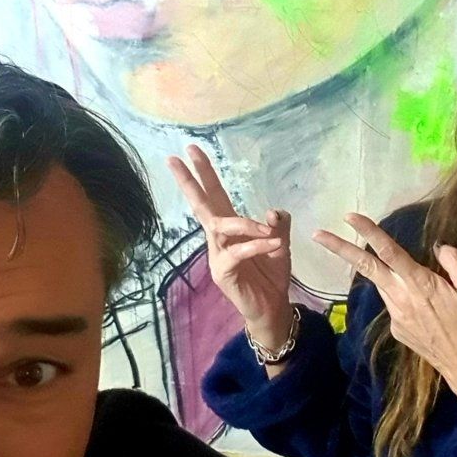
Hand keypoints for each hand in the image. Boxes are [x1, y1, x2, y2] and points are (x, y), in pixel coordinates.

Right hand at [168, 145, 292, 347]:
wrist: (272, 308)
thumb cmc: (271, 274)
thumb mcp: (280, 244)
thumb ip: (278, 225)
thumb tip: (272, 211)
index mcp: (229, 228)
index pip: (214, 194)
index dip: (204, 173)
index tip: (191, 149)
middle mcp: (218, 238)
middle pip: (201, 205)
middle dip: (189, 181)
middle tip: (176, 158)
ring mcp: (217, 255)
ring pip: (219, 228)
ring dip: (242, 223)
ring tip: (264, 228)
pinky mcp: (223, 273)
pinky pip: (237, 253)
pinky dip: (256, 247)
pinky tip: (273, 245)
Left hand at [313, 216, 456, 418]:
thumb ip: (455, 264)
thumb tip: (439, 247)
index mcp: (421, 284)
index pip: (390, 252)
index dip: (369, 232)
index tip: (350, 217)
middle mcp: (402, 298)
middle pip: (366, 267)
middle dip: (340, 249)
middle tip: (317, 234)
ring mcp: (396, 316)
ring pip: (380, 284)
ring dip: (375, 270)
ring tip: (384, 264)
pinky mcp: (396, 329)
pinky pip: (392, 302)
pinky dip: (399, 293)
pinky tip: (422, 305)